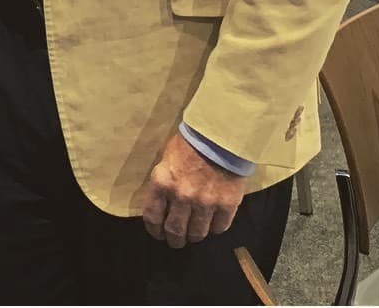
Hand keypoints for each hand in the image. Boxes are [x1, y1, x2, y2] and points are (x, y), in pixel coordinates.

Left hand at [142, 131, 246, 248]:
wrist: (219, 136)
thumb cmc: (189, 143)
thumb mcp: (166, 158)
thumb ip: (164, 182)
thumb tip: (162, 203)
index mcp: (162, 182)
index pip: (152, 216)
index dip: (154, 230)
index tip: (157, 234)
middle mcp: (181, 196)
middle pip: (175, 230)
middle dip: (174, 240)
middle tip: (176, 242)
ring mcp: (205, 202)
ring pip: (197, 233)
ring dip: (194, 236)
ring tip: (194, 234)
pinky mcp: (226, 205)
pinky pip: (219, 228)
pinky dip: (215, 228)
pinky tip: (212, 223)